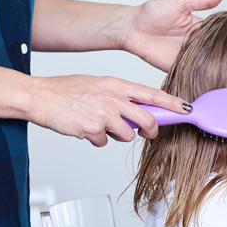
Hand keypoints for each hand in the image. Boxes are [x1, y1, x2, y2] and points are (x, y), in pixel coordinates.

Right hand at [29, 74, 187, 147]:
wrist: (39, 97)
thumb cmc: (65, 91)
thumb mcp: (96, 85)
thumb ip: (117, 95)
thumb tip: (135, 109)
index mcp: (115, 84)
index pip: (152, 93)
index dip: (172, 103)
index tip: (187, 109)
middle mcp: (112, 97)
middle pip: (147, 119)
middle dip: (150, 130)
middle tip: (147, 132)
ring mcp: (103, 114)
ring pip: (126, 135)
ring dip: (116, 135)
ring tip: (98, 125)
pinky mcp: (93, 129)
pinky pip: (104, 142)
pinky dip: (95, 139)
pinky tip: (83, 128)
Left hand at [123, 0, 226, 70]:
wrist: (132, 29)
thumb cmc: (152, 12)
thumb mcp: (180, 2)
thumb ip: (202, 0)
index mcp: (198, 27)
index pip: (219, 33)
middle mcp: (195, 42)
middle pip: (215, 50)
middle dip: (224, 53)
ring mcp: (187, 56)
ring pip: (206, 63)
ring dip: (214, 65)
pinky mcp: (177, 67)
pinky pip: (192, 73)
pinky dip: (200, 75)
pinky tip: (210, 75)